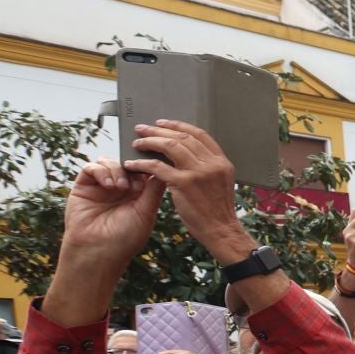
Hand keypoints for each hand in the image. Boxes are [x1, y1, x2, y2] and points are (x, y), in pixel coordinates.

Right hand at [61, 158, 165, 274]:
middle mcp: (120, 188)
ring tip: (121, 187)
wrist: (98, 251)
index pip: (143, 170)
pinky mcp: (84, 186)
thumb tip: (163, 170)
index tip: (153, 165)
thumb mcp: (146, 213)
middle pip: (126, 162)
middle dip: (132, 165)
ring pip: (108, 161)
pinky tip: (109, 185)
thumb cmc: (125, 237)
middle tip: (136, 178)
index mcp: (138, 194)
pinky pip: (91, 168)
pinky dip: (101, 171)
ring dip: (117, 169)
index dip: (148, 165)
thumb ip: (153, 190)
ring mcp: (101, 186)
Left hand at [125, 121, 249, 257]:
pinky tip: (132, 164)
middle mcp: (212, 163)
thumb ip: (207, 168)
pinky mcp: (184, 183)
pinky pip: (157, 166)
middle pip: (182, 137)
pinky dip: (142, 163)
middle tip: (142, 129)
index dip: (179, 125)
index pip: (200, 135)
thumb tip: (186, 157)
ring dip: (149, 142)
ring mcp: (198, 172)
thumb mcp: (219, 184)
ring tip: (136, 143)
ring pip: (169, 146)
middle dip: (159, 130)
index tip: (163, 123)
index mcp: (222, 162)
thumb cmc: (217, 212)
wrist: (221, 230)